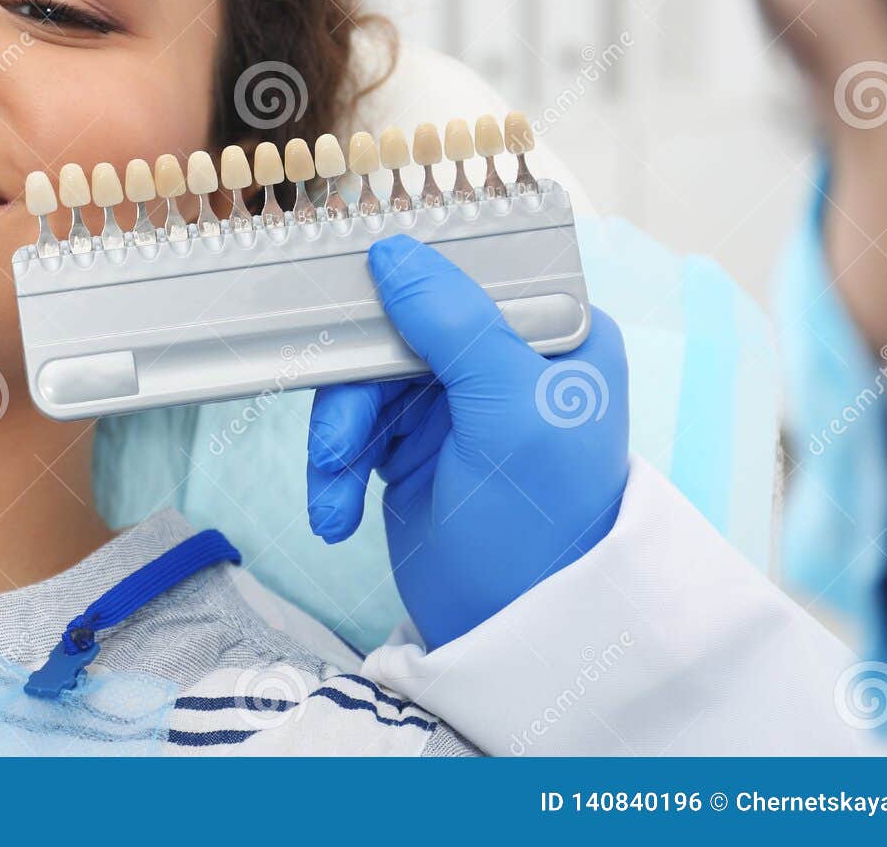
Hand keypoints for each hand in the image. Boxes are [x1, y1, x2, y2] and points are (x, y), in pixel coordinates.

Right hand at [306, 234, 629, 649]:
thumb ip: (454, 322)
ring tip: (331, 489)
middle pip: (399, 328)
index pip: (469, 275)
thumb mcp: (508, 410)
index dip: (405, 285)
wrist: (514, 636)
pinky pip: (354, 429)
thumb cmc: (539, 524)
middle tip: (335, 446)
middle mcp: (506, 360)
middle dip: (355, 389)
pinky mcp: (415, 446)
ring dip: (337, 438)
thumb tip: (393, 250)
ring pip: (365, 379)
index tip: (352, 299)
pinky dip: (334, 468)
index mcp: (555, 337)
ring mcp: (457, 404)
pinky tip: (335, 510)